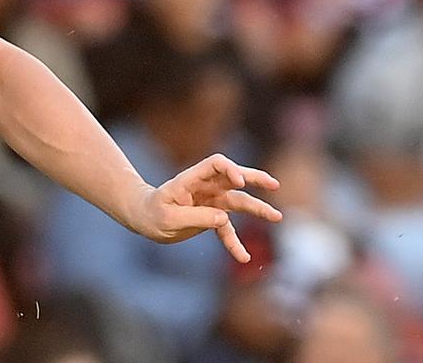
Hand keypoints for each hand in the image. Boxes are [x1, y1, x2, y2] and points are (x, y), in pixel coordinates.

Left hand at [130, 153, 281, 262]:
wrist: (145, 219)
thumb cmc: (152, 213)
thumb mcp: (169, 218)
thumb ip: (196, 217)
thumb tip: (224, 219)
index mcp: (191, 179)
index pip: (216, 164)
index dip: (230, 169)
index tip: (240, 182)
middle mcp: (204, 187)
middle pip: (234, 178)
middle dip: (255, 179)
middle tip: (274, 184)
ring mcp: (210, 201)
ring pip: (238, 201)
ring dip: (258, 209)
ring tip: (277, 216)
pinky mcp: (211, 217)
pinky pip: (227, 229)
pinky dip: (235, 243)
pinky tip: (243, 258)